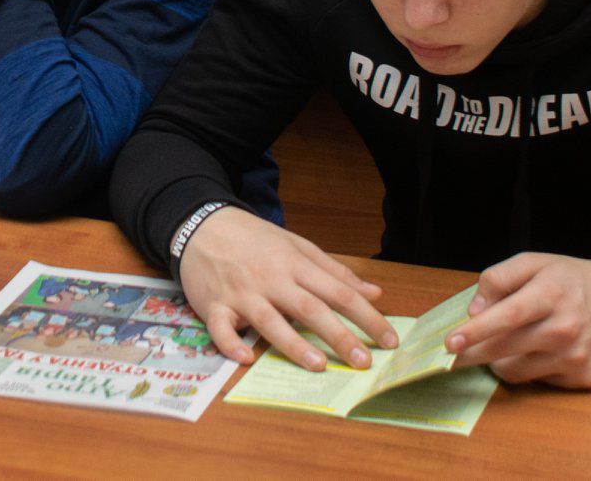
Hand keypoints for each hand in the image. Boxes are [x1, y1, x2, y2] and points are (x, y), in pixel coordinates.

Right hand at [178, 207, 397, 370]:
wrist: (202, 224)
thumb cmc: (253, 238)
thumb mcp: (297, 245)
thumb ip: (335, 271)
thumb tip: (373, 293)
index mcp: (294, 264)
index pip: (338, 292)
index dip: (366, 316)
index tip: (389, 339)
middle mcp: (271, 279)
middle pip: (309, 309)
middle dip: (339, 336)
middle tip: (364, 362)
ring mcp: (242, 293)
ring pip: (270, 321)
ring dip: (294, 344)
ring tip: (319, 365)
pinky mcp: (214, 305)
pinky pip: (221, 329)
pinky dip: (232, 344)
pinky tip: (247, 358)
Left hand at [445, 253, 590, 387]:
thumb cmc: (571, 280)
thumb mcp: (535, 263)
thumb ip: (499, 278)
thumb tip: (475, 310)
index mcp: (552, 294)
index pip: (508, 316)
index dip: (476, 331)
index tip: (450, 343)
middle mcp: (566, 328)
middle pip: (505, 350)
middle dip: (471, 354)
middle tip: (453, 354)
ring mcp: (577, 357)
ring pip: (516, 371)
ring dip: (499, 360)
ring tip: (504, 343)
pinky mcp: (584, 378)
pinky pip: (538, 381)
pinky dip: (528, 368)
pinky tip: (538, 351)